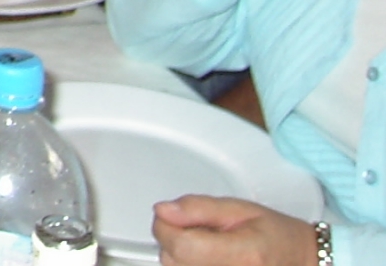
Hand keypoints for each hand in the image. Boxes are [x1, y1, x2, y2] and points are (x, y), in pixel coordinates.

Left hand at [153, 197, 317, 265]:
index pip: (180, 245)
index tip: (172, 216)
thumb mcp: (241, 209)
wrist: (303, 262)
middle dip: (175, 240)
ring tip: (209, 246)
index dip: (167, 226)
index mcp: (242, 254)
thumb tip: (164, 210)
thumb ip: (198, 208)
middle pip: (173, 260)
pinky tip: (209, 259)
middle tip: (200, 230)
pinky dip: (190, 265)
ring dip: (183, 256)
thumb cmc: (279, 237)